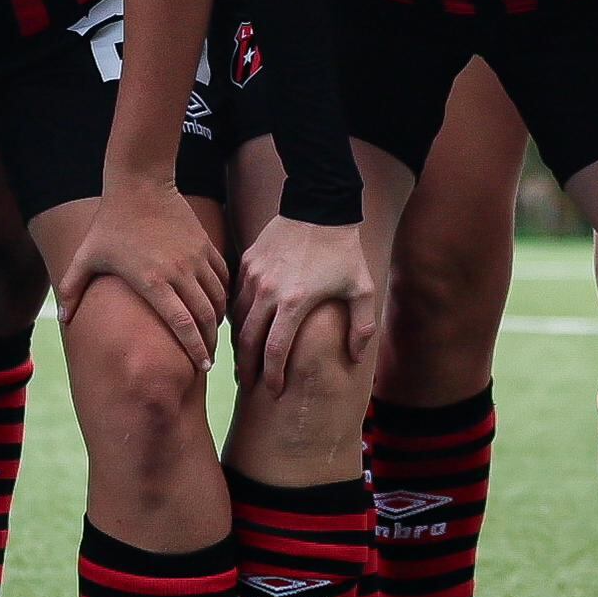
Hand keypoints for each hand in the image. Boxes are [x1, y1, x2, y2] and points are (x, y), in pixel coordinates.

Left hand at [56, 175, 227, 371]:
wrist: (139, 184)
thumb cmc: (110, 223)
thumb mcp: (86, 256)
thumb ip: (71, 289)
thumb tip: (62, 320)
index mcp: (151, 282)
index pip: (182, 324)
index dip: (195, 349)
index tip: (202, 366)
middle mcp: (179, 272)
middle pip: (205, 317)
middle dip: (211, 342)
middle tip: (209, 359)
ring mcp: (195, 258)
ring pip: (218, 298)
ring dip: (219, 320)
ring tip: (212, 334)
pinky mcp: (205, 245)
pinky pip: (223, 277)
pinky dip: (225, 295)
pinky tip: (218, 305)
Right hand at [232, 214, 377, 398]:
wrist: (320, 206)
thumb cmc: (343, 251)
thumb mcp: (361, 289)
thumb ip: (361, 327)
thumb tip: (354, 358)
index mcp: (295, 302)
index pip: (275, 351)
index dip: (272, 376)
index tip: (274, 391)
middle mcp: (268, 291)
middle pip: (247, 340)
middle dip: (247, 367)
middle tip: (249, 384)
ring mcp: (253, 275)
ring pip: (236, 319)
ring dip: (239, 342)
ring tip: (243, 358)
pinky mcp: (247, 261)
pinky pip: (235, 296)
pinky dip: (237, 316)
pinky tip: (243, 326)